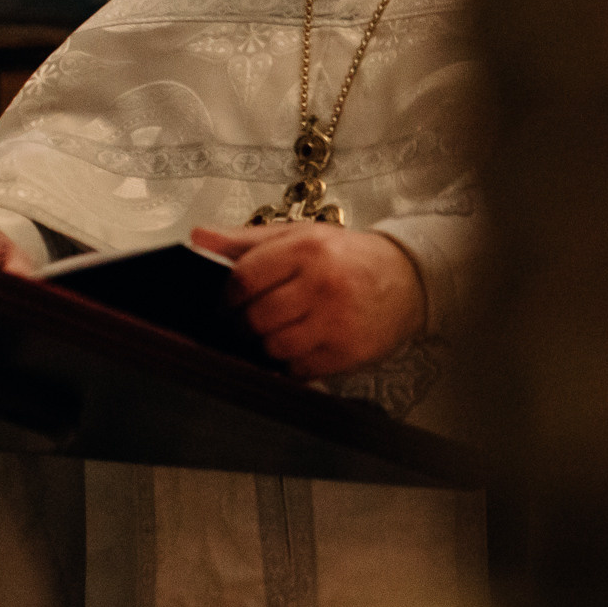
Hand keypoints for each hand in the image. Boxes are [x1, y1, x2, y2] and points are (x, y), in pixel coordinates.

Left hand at [192, 223, 425, 378]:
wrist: (410, 279)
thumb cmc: (347, 258)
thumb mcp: (301, 237)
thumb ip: (247, 241)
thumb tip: (198, 239)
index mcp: (307, 248)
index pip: (243, 280)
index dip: (226, 299)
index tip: (228, 305)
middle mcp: (323, 283)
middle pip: (254, 318)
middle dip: (243, 325)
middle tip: (250, 322)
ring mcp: (338, 320)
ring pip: (274, 347)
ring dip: (268, 345)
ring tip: (279, 332)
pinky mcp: (349, 351)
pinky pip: (299, 369)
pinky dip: (292, 363)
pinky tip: (303, 346)